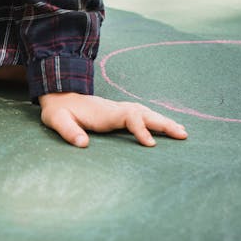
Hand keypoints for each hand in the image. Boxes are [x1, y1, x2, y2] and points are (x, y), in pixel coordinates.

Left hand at [39, 92, 187, 147]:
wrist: (58, 95)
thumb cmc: (58, 111)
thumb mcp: (57, 120)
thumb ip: (69, 131)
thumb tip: (83, 144)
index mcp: (104, 113)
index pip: (129, 118)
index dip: (141, 129)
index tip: (151, 145)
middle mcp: (115, 109)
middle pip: (145, 113)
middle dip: (164, 124)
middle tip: (183, 135)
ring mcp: (118, 110)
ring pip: (146, 113)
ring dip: (164, 121)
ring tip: (182, 132)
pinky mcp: (118, 114)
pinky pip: (141, 116)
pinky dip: (156, 120)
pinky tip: (166, 127)